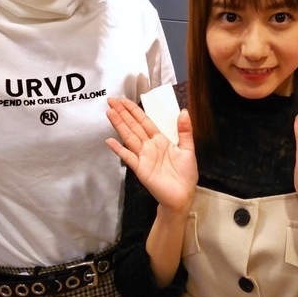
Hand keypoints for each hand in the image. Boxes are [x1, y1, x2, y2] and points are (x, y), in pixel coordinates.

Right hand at [105, 98, 197, 212]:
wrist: (182, 196)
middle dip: (123, 113)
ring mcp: (143, 157)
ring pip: (129, 137)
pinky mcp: (140, 169)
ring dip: (119, 125)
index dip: (134, 110)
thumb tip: (184, 111)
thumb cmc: (185, 174)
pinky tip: (110, 141)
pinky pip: (128, 157)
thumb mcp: (188, 149)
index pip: (145, 121)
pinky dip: (119, 150)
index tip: (124, 100)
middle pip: (134, 126)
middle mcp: (149, 146)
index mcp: (160, 140)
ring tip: (109, 113)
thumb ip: (185, 131)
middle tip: (111, 100)